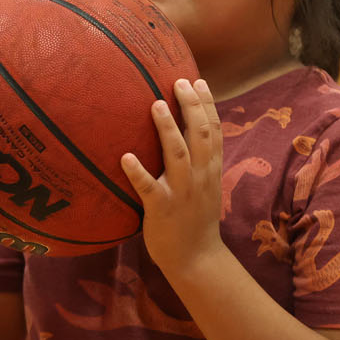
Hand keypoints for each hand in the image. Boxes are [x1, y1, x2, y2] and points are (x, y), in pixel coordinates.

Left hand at [120, 78, 227, 276]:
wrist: (196, 258)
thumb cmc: (196, 219)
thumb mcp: (206, 185)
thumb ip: (200, 160)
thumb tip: (189, 134)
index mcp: (211, 169)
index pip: (214, 130)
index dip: (208, 104)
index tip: (199, 81)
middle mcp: (200, 176)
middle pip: (200, 134)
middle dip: (191, 106)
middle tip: (179, 81)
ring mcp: (182, 191)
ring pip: (177, 154)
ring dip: (167, 128)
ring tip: (155, 104)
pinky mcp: (161, 208)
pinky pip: (148, 187)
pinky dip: (137, 172)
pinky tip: (125, 157)